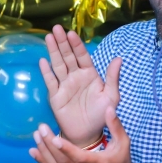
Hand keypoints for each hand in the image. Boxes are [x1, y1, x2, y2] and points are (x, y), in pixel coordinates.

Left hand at [29, 106, 139, 162]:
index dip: (66, 149)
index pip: (79, 158)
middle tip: (40, 129)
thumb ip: (116, 126)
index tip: (54, 138)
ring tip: (36, 137)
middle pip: (63, 161)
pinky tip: (34, 152)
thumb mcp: (124, 143)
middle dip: (49, 146)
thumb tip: (108, 108)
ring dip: (43, 153)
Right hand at [39, 25, 121, 146]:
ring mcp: (64, 85)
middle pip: (67, 56)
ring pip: (58, 65)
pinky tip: (43, 61)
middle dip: (62, 42)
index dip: (76, 44)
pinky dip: (46, 72)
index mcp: (89, 74)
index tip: (71, 33)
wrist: (88, 134)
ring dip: (53, 51)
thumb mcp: (111, 96)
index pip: (82, 56)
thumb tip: (118, 58)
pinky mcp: (55, 95)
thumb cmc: (101, 114)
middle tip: (56, 28)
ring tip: (48, 38)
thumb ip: (113, 78)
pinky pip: (50, 81)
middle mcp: (75, 76)